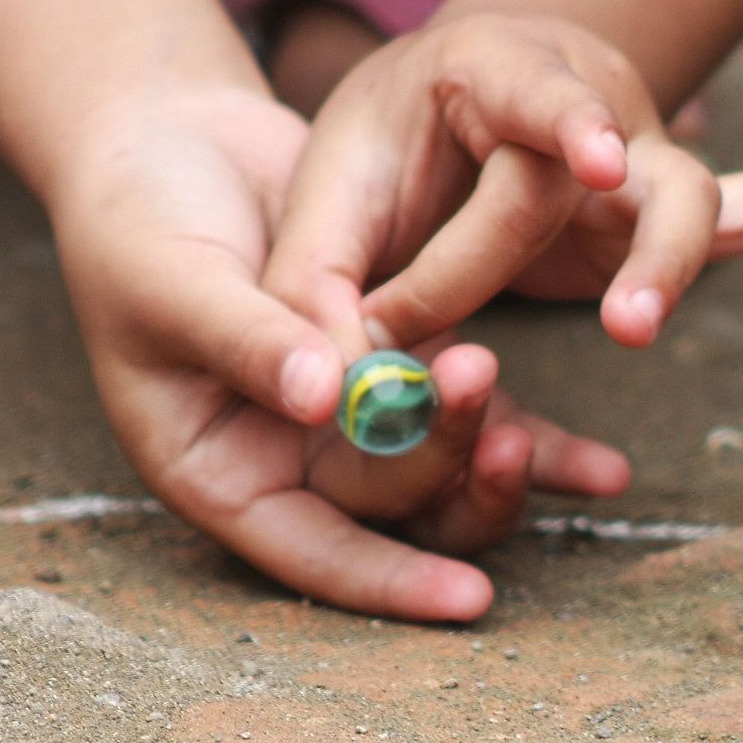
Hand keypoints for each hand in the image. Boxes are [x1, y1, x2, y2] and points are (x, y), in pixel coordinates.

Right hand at [51, 88, 627, 619]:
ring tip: (547, 439)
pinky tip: (603, 471)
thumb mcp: (175, 283)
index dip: (389, 581)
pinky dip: (537, 440)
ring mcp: (353, 426)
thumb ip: (249, 341)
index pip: (311, 555)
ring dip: (498, 457)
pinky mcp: (404, 370)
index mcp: (220, 473)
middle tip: (481, 385)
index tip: (468, 597)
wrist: (170, 145)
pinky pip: (478, 422)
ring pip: (443, 473)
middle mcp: (293, 466)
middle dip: (445, 462)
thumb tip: (324, 398)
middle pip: (391, 506)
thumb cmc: (139, 222)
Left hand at [260, 12, 742, 354]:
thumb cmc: (371, 167)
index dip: (566, 122)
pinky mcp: (663, 214)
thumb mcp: (319, 217)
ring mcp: (635, 160)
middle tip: (620, 327)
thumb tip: (330, 397)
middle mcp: (578, 104)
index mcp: (481, 71)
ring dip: (675, 271)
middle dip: (605, 254)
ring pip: (692, 197)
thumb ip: (315, 294)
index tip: (599, 158)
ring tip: (642, 335)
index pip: (531, 90)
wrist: (431, 129)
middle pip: (622, 166)